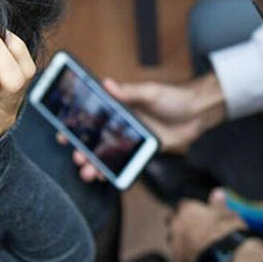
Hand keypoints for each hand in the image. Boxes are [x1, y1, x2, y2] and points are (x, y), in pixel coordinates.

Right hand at [61, 73, 226, 182]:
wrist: (198, 113)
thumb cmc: (174, 97)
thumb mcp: (150, 92)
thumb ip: (129, 92)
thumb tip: (107, 83)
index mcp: (118, 108)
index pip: (92, 117)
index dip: (76, 126)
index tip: (63, 134)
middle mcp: (121, 124)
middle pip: (95, 140)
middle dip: (82, 150)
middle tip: (77, 158)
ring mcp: (130, 139)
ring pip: (106, 154)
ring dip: (94, 164)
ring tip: (87, 173)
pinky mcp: (142, 152)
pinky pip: (124, 164)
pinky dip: (113, 171)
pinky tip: (103, 178)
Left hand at [168, 188, 246, 261]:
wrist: (226, 256)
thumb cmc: (228, 231)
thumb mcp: (227, 213)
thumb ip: (218, 203)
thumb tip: (217, 192)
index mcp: (186, 208)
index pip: (182, 205)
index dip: (190, 210)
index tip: (197, 215)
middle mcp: (176, 222)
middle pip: (172, 220)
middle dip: (180, 223)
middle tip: (193, 229)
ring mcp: (174, 239)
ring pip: (172, 237)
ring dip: (179, 238)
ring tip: (193, 244)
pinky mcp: (177, 256)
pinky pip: (176, 253)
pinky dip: (183, 254)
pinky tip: (193, 256)